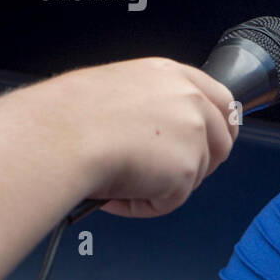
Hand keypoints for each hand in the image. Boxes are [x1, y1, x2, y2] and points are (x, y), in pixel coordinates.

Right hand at [24, 57, 237, 217]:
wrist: (57, 137)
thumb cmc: (67, 116)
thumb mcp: (117, 90)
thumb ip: (151, 105)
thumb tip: (154, 133)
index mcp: (171, 75)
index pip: (222, 100)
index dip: (221, 127)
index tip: (216, 142)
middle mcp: (190, 100)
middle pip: (222, 141)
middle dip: (201, 164)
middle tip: (163, 176)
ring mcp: (194, 133)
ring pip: (195, 175)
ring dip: (162, 185)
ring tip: (120, 179)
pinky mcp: (187, 168)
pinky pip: (171, 200)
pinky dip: (144, 204)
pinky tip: (117, 192)